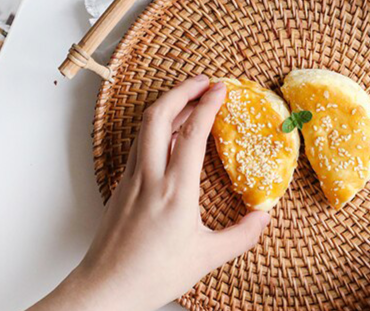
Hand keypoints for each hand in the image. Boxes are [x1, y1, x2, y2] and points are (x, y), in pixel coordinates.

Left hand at [30, 75, 269, 310]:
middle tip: (203, 81)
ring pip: (146, 126)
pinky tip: (170, 131)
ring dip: (168, 104)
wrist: (105, 290)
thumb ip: (240, 236)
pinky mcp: (121, 184)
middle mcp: (150, 176)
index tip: (221, 89)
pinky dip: (157, 125)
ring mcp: (132, 177)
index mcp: (175, 191)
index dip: (207, 105)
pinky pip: (140, 143)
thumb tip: (264, 217)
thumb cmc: (152, 275)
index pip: (192, 133)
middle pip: (159, 115)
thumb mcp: (205, 257)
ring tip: (190, 98)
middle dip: (182, 90)